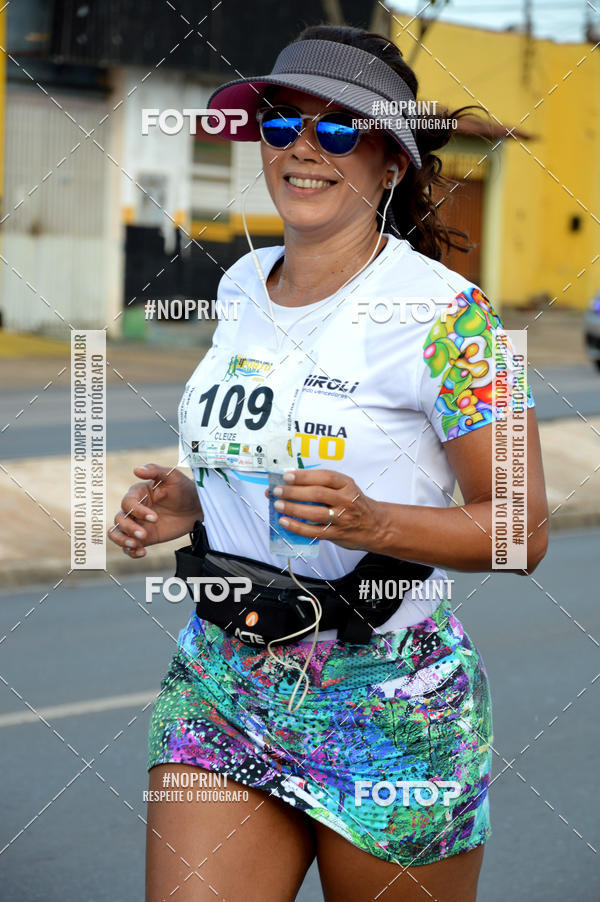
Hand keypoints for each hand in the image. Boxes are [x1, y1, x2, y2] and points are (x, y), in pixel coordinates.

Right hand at [108, 463, 202, 558]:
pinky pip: (129, 547)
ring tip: (136, 546)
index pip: (128, 503)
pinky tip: (142, 553)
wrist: (197, 506)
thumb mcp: (172, 476)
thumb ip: (155, 471)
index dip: (138, 511)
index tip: (155, 517)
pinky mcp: (145, 537)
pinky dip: (131, 552)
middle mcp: (134, 509)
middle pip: (119, 519)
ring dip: (122, 541)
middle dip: (129, 528)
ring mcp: (138, 524)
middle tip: (144, 535)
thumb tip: (136, 470)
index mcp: (138, 493)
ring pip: (117, 533)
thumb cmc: (183, 488)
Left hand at [264, 468, 385, 551]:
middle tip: (277, 490)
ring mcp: (342, 518)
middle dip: (294, 491)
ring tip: (278, 505)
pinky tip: (284, 522)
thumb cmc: (355, 504)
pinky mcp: (336, 534)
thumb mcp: (346, 488)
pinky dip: (297, 527)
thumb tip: (292, 482)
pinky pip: (314, 531)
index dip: (304, 476)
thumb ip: (324, 484)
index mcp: (347, 485)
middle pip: (317, 494)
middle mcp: (346, 500)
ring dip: (293, 508)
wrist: (375, 525)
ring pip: (315, 513)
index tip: (287, 476)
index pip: (324, 477)